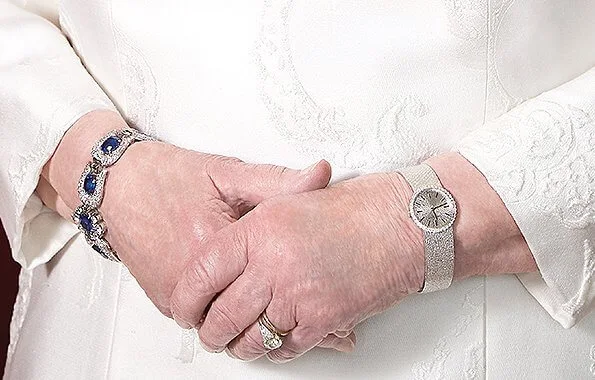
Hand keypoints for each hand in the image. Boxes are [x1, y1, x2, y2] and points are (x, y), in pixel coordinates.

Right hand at [37, 110, 331, 314]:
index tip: (333, 322)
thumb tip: (322, 174)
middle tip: (321, 333)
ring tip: (285, 318)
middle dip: (285, 324)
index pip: (271, 285)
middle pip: (250, 315)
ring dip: (254, 322)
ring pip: (227, 324)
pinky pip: (206, 319)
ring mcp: (176, 295)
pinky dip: (227, 315)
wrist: (115, 185)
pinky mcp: (165, 299)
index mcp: (216, 246)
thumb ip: (278, 180)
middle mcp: (193, 279)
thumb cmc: (170, 176)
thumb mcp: (228, 173)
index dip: (304, 300)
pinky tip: (245, 304)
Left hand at [169, 153, 537, 362]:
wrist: (400, 224)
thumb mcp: (287, 202)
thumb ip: (249, 227)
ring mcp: (298, 296)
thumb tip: (217, 256)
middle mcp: (273, 266)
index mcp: (258, 231)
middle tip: (208, 332)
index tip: (183, 307)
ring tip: (235, 341)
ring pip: (251, 339)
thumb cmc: (348, 210)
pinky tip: (271, 342)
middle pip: (222, 316)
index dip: (186, 297)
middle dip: (209, 332)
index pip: (202, 272)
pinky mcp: (323, 321)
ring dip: (239, 346)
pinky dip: (274, 349)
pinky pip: (285, 348)